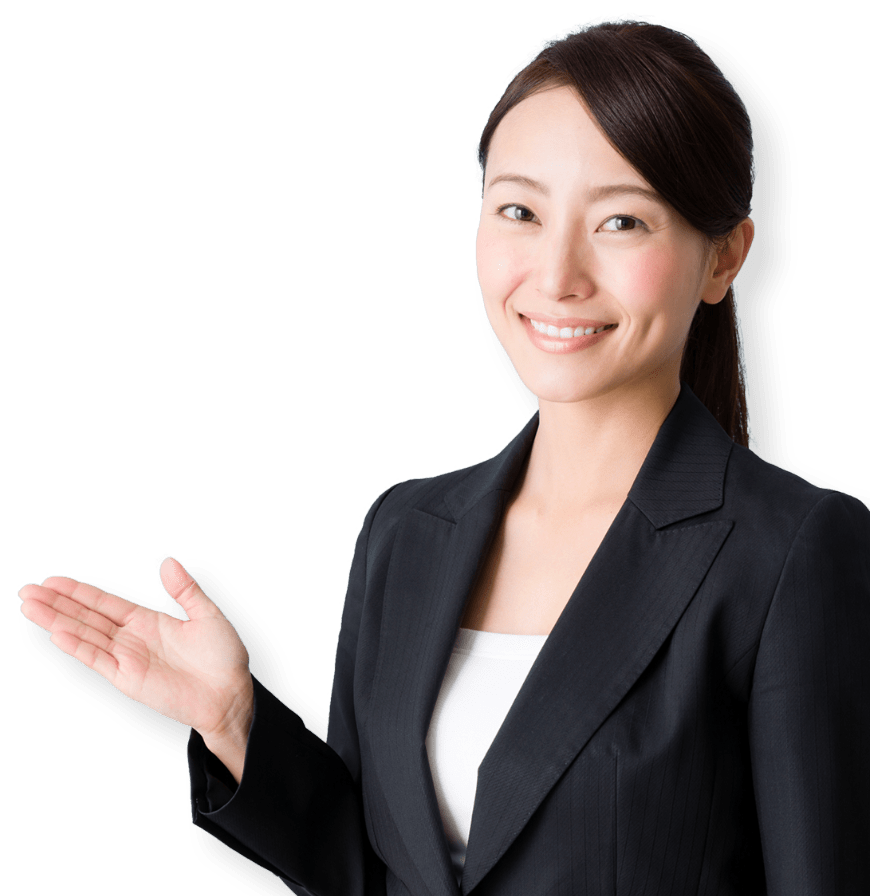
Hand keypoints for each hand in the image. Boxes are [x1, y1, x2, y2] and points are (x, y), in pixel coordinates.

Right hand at [19, 557, 252, 741]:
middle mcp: (131, 638)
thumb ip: (186, 590)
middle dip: (56, 604)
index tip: (52, 580)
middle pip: (86, 617)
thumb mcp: (207, 615)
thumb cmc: (223, 657)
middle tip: (25, 591)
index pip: (105, 602)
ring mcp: (127, 659)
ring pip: (84, 636)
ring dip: (57, 622)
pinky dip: (77, 648)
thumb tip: (167, 561)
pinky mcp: (128, 680)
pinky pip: (97, 661)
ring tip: (29, 608)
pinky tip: (56, 635)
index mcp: (147, 620)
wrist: (231, 694)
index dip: (78, 591)